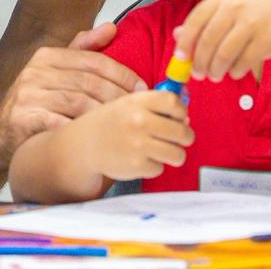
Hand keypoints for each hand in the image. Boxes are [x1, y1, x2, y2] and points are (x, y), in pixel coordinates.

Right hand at [0, 22, 145, 162]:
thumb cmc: (33, 102)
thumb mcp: (54, 70)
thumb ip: (83, 49)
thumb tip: (111, 28)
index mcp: (47, 56)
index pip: (93, 60)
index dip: (121, 73)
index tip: (141, 88)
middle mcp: (36, 71)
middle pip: (89, 82)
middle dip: (118, 96)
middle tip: (139, 110)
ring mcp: (28, 94)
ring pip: (78, 102)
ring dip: (104, 114)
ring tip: (123, 125)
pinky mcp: (23, 118)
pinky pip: (60, 123)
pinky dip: (81, 131)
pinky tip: (97, 139)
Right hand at [69, 89, 193, 181]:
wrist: (85, 144)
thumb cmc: (112, 123)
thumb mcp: (129, 105)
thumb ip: (156, 108)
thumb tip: (185, 120)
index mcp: (138, 102)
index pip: (174, 102)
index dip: (181, 111)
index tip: (179, 117)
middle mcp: (139, 121)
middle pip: (182, 132)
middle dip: (185, 138)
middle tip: (179, 139)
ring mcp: (138, 144)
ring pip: (177, 154)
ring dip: (173, 155)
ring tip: (162, 151)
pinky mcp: (136, 165)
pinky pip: (160, 168)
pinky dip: (154, 166)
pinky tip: (141, 159)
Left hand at [172, 0, 270, 80]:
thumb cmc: (259, 13)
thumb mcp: (230, 9)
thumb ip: (204, 21)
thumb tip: (176, 35)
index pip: (195, 20)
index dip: (185, 42)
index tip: (180, 57)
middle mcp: (236, 7)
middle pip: (208, 41)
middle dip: (199, 62)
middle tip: (198, 74)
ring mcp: (252, 22)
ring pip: (224, 54)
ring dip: (216, 70)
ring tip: (215, 76)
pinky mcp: (266, 39)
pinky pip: (243, 62)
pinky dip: (235, 72)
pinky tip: (235, 73)